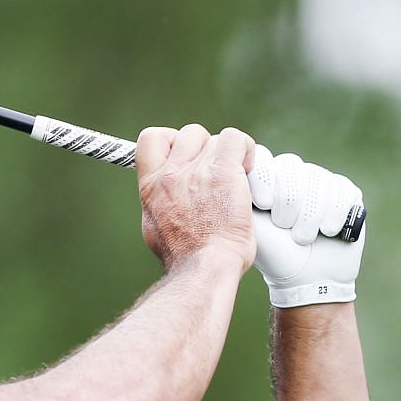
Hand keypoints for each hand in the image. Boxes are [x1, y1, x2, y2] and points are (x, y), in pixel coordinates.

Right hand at [136, 124, 256, 272]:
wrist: (204, 267)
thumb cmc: (185, 256)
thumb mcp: (155, 227)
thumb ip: (158, 204)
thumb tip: (163, 199)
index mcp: (151, 185)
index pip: (152, 138)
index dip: (172, 140)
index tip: (186, 156)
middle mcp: (170, 174)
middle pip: (190, 134)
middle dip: (206, 148)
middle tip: (218, 173)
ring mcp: (196, 171)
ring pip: (217, 139)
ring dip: (229, 156)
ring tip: (237, 179)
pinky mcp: (223, 172)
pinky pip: (235, 139)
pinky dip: (246, 149)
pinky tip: (249, 169)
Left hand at [247, 146, 365, 307]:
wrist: (305, 278)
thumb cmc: (273, 253)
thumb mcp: (248, 224)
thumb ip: (238, 194)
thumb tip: (226, 169)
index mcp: (266, 178)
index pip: (264, 157)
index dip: (265, 178)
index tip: (263, 204)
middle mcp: (293, 173)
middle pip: (291, 167)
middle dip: (287, 202)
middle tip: (284, 226)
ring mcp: (321, 181)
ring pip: (316, 180)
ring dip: (309, 215)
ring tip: (302, 238)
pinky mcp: (346, 192)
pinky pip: (341, 191)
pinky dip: (333, 214)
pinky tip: (327, 232)